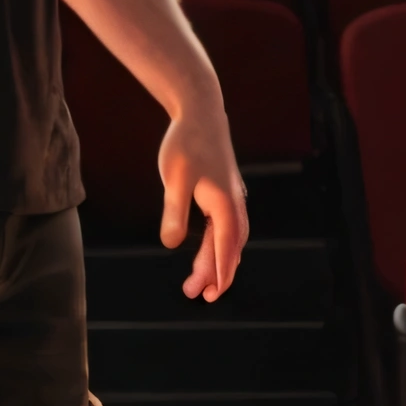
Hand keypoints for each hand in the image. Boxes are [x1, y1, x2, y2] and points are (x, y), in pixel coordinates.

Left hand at [158, 96, 251, 302]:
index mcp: (225, 204)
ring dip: (215, 260)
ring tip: (196, 281)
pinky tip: (205, 252)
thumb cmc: (186, 142)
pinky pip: (223, 226)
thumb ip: (174, 211)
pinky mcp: (223, 191)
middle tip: (196, 295)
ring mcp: (230, 197)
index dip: (220, 273)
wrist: (200, 110)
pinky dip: (216, 244)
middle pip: (229, 247)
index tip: (212, 295)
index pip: (226, 248)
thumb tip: (172, 244)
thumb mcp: (174, 178)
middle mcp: (233, 203)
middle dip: (215, 273)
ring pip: (227, 238)